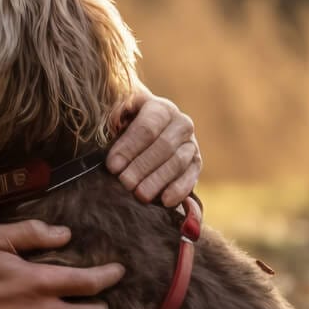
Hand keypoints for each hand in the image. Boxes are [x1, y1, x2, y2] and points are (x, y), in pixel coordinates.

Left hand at [106, 85, 201, 206]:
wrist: (148, 133)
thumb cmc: (126, 126)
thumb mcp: (119, 117)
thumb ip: (114, 119)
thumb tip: (112, 123)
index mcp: (160, 108)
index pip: (147, 127)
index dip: (129, 147)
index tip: (112, 166)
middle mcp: (180, 123)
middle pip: (163, 146)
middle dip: (141, 166)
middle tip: (125, 183)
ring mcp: (191, 143)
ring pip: (177, 162)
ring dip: (158, 180)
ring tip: (140, 195)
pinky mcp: (196, 164)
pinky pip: (191, 176)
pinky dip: (179, 189)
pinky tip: (166, 201)